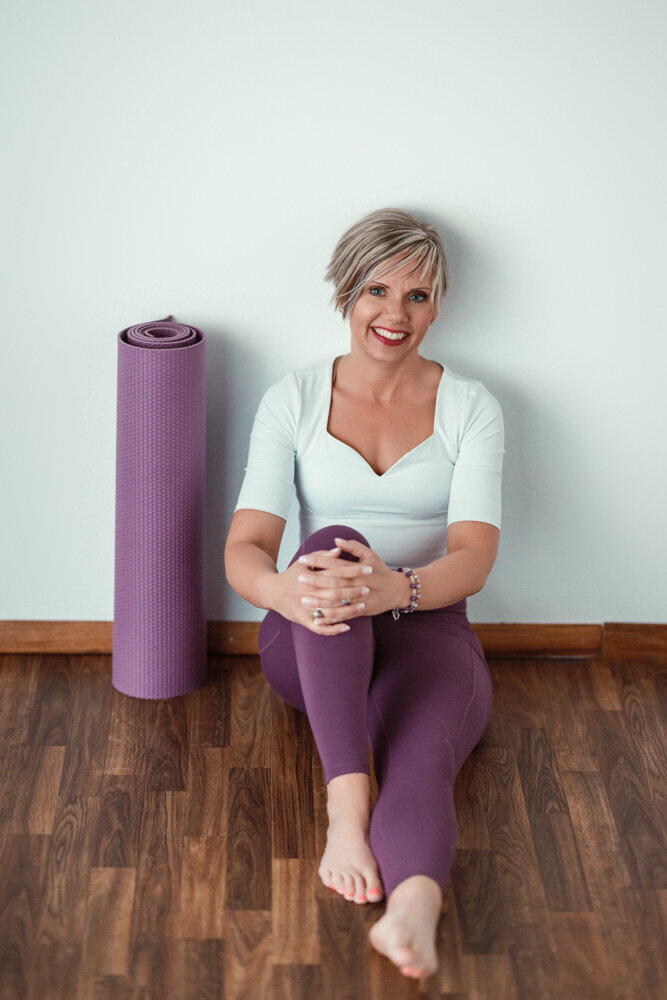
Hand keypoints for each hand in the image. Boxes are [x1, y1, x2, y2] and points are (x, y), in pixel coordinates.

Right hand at [269, 545, 373, 635]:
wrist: (271, 592)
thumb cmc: (291, 575)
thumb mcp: (304, 563)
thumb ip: (322, 556)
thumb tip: (339, 550)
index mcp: (312, 577)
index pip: (337, 572)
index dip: (354, 570)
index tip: (368, 569)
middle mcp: (310, 593)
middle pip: (336, 592)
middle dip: (354, 590)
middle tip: (368, 588)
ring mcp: (307, 608)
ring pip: (331, 610)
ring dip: (348, 609)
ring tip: (363, 605)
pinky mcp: (304, 621)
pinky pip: (320, 628)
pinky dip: (333, 629)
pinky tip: (346, 627)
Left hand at [288, 537, 409, 630]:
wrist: (397, 590)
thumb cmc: (380, 571)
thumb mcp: (370, 555)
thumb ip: (353, 547)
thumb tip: (336, 540)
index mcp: (357, 569)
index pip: (334, 564)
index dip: (318, 561)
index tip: (303, 559)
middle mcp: (357, 584)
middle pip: (333, 582)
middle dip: (315, 581)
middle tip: (299, 578)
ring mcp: (359, 598)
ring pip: (337, 601)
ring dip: (320, 601)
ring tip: (304, 600)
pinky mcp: (361, 611)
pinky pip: (343, 615)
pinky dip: (330, 617)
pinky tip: (317, 617)